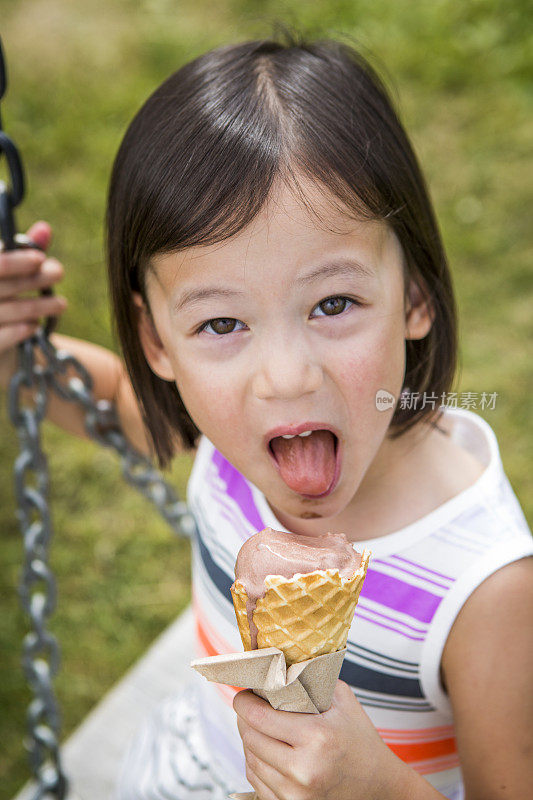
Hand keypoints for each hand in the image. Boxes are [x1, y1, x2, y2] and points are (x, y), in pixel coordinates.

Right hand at [0, 221, 66, 382]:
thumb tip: (45, 229)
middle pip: (1, 286)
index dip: (16, 261)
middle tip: (58, 272)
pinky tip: (35, 325)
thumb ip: (22, 253)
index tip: (40, 258)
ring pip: (4, 311)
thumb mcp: (7, 274)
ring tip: (60, 303)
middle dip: (32, 278)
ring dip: (36, 306)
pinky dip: (18, 330)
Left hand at [234, 680, 406, 799]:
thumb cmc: (361, 740)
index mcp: (317, 737)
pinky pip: (257, 782)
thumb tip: (280, 664)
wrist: (380, 787)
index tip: (244, 694)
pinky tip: (268, 752)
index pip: (258, 717)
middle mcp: (304, 769)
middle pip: (250, 738)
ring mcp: (296, 794)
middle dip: (245, 719)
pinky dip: (258, 764)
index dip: (244, 702)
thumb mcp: (343, 700)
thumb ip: (312, 679)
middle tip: (251, 707)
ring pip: (250, 762)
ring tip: (261, 729)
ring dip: (250, 741)